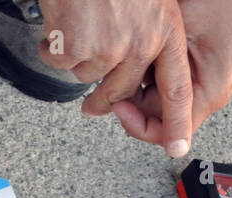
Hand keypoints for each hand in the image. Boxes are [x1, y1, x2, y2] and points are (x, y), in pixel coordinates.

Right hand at [39, 0, 192, 156]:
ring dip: (76, 54)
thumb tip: (126, 81)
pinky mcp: (76, 47)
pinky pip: (59, 63)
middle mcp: (140, 44)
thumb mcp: (148, 3)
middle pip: (119, 92)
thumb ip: (147, 37)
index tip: (177, 148)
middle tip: (90, 101)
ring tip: (78, 23)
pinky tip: (62, 21)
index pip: (177, 88)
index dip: (177, 122)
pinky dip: (53, 45)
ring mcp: (107, 48)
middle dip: (100, 99)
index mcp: (166, 31)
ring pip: (86, 77)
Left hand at [112, 0, 231, 147]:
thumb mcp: (183, 28)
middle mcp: (207, 93)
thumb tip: (119, 73)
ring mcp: (204, 82)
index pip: (164, 132)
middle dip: (134, 97)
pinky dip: (154, 68)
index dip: (134, 124)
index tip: (117, 104)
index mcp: (207, 94)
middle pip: (157, 113)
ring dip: (142, 80)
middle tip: (114, 76)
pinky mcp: (201, 68)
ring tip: (129, 58)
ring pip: (160, 95)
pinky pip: (170, 78)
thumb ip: (153, 55)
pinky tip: (145, 50)